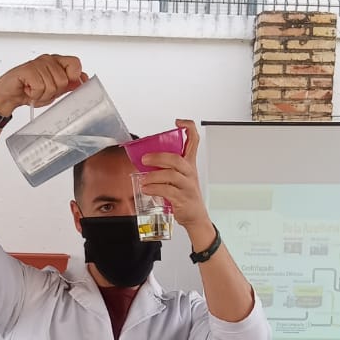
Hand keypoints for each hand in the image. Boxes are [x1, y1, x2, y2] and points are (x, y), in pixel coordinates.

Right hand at [0, 55, 86, 115]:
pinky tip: (27, 89)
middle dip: (53, 93)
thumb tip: (83, 80)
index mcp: (56, 62)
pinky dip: (33, 95)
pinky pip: (39, 87)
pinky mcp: (28, 69)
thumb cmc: (30, 91)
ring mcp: (38, 63)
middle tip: (42, 91)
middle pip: (64, 81)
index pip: (75, 63)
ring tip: (33, 91)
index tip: (69, 86)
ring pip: (52, 86)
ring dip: (42, 95)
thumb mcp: (53, 91)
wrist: (9, 96)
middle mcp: (48, 60)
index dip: (75, 77)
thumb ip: (68, 84)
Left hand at [139, 120, 211, 239]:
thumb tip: (145, 159)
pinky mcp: (182, 199)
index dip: (188, 128)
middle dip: (158, 157)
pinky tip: (146, 189)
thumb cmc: (185, 195)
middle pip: (176, 158)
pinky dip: (154, 189)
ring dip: (153, 176)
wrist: (195, 217)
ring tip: (143, 180)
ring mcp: (187, 186)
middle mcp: (190, 172)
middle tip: (144, 159)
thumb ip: (166, 167)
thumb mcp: (179, 177)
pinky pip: (167, 191)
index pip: (194, 140)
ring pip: (171, 175)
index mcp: (189, 163)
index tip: (178, 122)